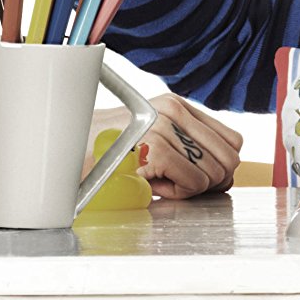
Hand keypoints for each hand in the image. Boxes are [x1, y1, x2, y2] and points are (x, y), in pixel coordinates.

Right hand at [110, 92, 242, 199]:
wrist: (67, 155)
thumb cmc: (108, 155)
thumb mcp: (154, 141)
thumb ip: (189, 148)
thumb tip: (226, 176)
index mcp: (177, 105)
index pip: (232, 140)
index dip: (222, 166)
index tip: (199, 177)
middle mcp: (174, 110)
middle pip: (230, 158)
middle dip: (210, 181)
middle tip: (178, 183)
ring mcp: (165, 126)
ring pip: (215, 173)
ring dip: (190, 188)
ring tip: (159, 180)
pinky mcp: (156, 146)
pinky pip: (195, 183)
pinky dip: (178, 193)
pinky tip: (153, 184)